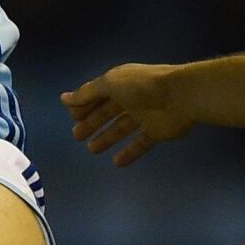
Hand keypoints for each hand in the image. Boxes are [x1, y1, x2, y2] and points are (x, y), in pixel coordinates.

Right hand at [63, 64, 193, 165]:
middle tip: (77, 136)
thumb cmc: (142, 86)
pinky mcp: (157, 131)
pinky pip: (140, 143)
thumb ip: (88, 93)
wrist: (180, 96)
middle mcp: (132, 98)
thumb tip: (64, 98)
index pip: (98, 94)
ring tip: (92, 149)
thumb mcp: (110, 84)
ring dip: (107, 138)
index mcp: (121, 83)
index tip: (72, 117)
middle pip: (108, 112)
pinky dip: (129, 152)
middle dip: (92, 122)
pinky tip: (116, 162)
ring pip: (121, 128)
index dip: (85, 104)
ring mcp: (145, 115)